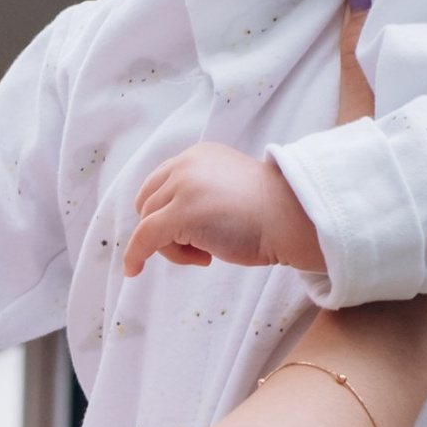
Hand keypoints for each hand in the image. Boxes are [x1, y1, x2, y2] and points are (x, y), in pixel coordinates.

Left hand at [121, 143, 325, 280]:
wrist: (293, 218)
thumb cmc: (271, 213)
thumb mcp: (228, 191)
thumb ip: (201, 194)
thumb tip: (172, 223)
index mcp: (198, 156)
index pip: (159, 185)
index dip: (163, 213)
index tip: (181, 235)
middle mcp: (186, 164)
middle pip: (149, 204)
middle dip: (166, 231)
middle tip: (202, 249)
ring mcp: (183, 187)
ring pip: (150, 224)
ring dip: (173, 248)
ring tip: (208, 254)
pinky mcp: (181, 213)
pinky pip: (144, 238)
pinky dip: (135, 255)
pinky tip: (133, 270)